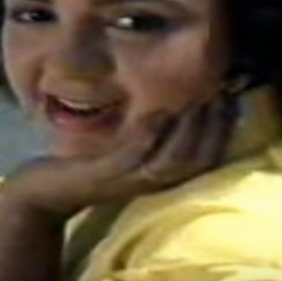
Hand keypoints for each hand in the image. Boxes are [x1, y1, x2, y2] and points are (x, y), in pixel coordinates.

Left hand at [0, 94, 238, 218]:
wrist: (50, 190)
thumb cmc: (92, 164)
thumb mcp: (129, 148)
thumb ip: (154, 130)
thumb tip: (180, 96)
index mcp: (163, 177)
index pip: (206, 158)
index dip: (223, 129)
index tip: (231, 97)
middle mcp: (154, 183)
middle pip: (197, 158)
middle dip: (213, 125)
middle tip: (220, 90)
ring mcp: (132, 180)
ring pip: (173, 157)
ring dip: (189, 127)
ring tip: (199, 97)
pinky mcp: (108, 174)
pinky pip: (136, 153)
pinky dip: (151, 132)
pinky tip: (159, 110)